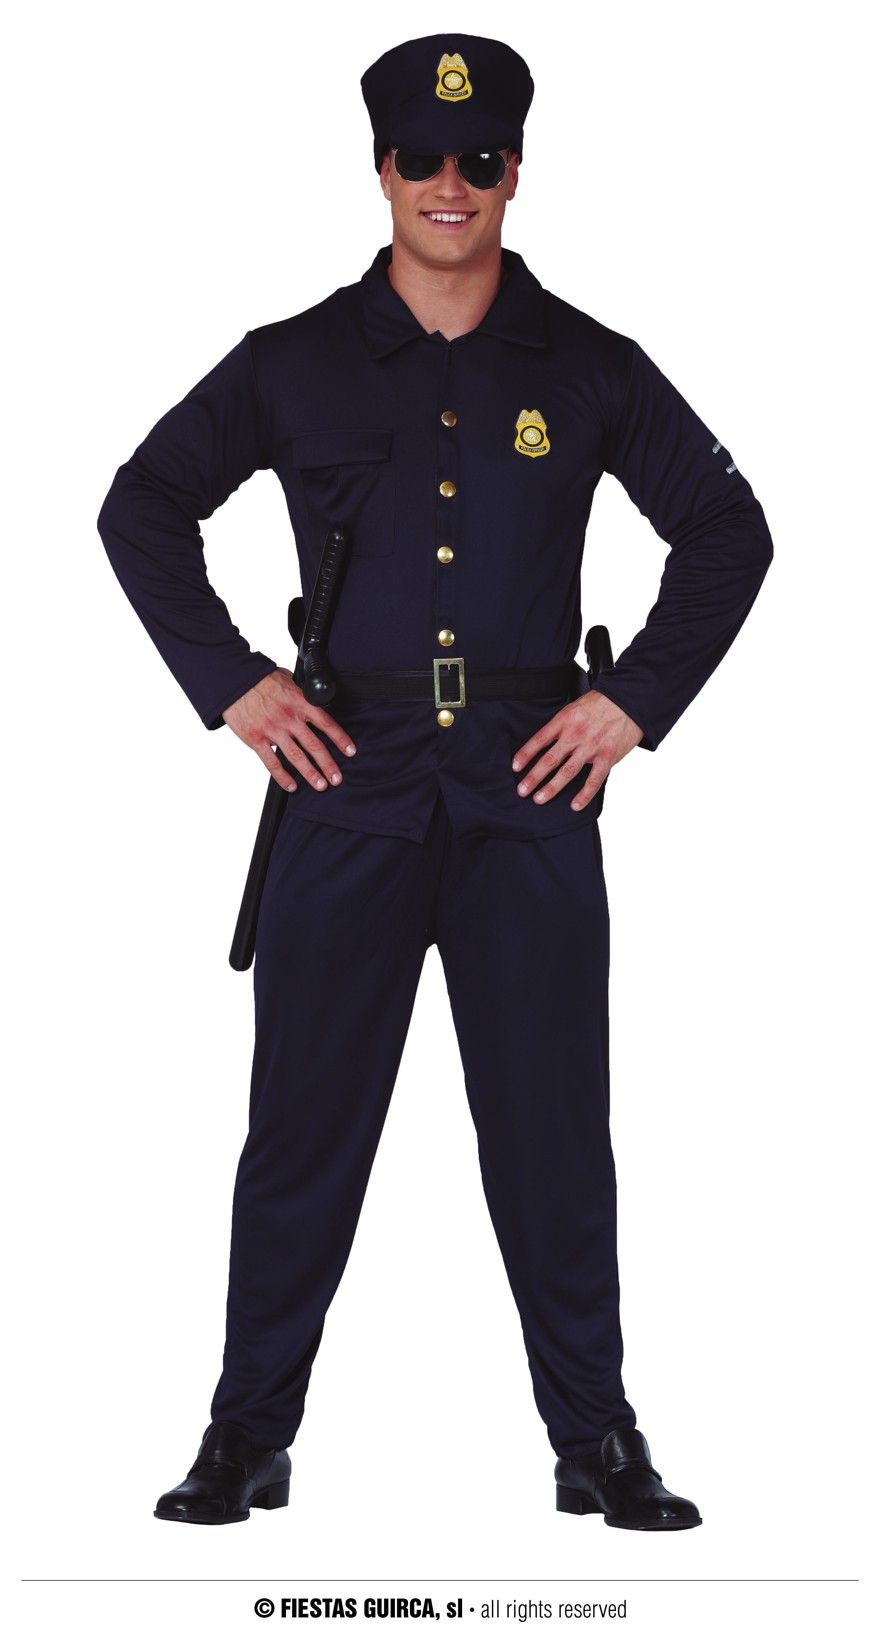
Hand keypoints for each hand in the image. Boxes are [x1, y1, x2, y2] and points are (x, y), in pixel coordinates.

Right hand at [222, 668, 356, 792]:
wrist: (234, 681)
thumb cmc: (260, 679)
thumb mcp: (288, 679)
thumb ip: (301, 694)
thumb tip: (314, 701)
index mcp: (299, 703)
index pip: (326, 723)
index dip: (340, 739)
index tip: (350, 752)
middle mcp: (289, 718)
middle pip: (314, 745)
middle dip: (328, 764)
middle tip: (337, 778)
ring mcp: (273, 730)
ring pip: (296, 757)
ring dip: (310, 774)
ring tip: (320, 785)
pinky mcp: (256, 740)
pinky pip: (272, 763)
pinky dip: (283, 777)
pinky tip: (292, 786)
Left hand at [511, 689, 644, 809]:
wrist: (629, 701)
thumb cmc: (601, 703)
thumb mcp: (575, 707)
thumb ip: (562, 725)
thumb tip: (547, 742)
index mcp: (565, 720)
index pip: (539, 739)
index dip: (525, 754)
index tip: (515, 767)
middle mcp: (575, 734)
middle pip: (549, 759)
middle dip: (533, 777)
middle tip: (522, 791)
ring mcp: (591, 747)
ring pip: (567, 771)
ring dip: (552, 787)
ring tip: (539, 799)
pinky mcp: (607, 756)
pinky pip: (594, 780)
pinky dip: (584, 794)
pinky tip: (575, 805)